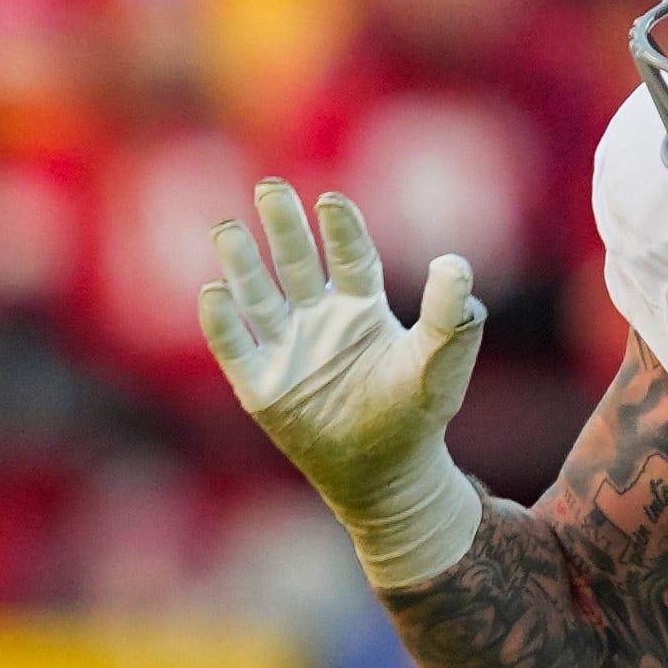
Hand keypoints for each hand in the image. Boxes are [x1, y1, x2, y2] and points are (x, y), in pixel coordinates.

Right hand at [203, 178, 487, 589]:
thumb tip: (453, 263)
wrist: (387, 479)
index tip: (331, 202)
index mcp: (361, 308)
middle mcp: (320, 321)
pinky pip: (235, 347)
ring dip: (242, 263)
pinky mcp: (262, 388)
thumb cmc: (417, 416)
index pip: (349, 257)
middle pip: (296, 263)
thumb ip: (451, 314)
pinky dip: (222, 322)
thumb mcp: (440, 362)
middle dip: (283, 227)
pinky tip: (214, 292)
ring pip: (258, 296)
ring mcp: (288, 351)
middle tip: (270, 187)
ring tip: (227, 229)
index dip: (341, 230)